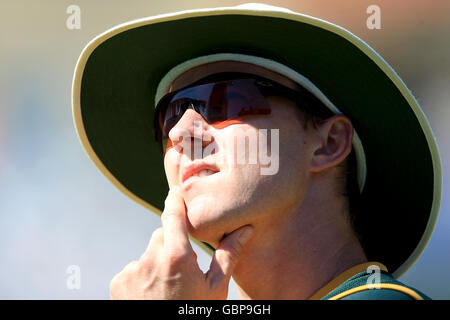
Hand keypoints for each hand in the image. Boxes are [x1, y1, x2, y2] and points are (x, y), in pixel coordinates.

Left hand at [109, 187, 253, 298]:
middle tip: (185, 268)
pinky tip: (153, 294)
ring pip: (149, 253)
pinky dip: (143, 275)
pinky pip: (135, 268)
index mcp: (176, 256)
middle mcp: (150, 258)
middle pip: (162, 236)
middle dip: (173, 244)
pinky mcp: (119, 281)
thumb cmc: (194, 315)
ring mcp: (132, 270)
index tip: (176, 190)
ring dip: (158, 261)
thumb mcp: (215, 289)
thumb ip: (228, 255)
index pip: (173, 214)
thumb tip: (245, 230)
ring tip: (169, 286)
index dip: (175, 199)